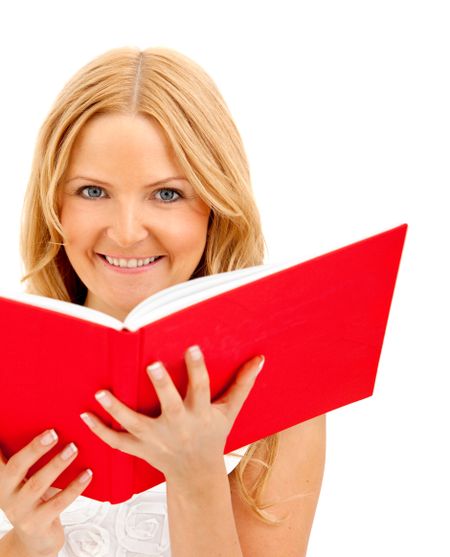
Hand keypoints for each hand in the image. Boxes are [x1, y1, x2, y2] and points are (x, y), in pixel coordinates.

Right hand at [0, 429, 92, 555]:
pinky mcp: (37, 524)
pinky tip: (88, 474)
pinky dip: (74, 487)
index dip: (0, 443)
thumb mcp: (28, 477)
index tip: (5, 427)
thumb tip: (56, 423)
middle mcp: (5, 493)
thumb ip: (32, 456)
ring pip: (37, 485)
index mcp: (2, 477)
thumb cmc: (36, 496)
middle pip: (15, 467)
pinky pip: (57, 503)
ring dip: (57, 465)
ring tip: (74, 448)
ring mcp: (20, 511)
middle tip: (54, 433)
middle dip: (34, 449)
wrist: (36, 538)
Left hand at [80, 345, 264, 481]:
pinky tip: (85, 415)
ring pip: (134, 423)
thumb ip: (242, 384)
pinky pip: (117, 441)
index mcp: (200, 414)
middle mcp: (178, 426)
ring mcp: (156, 439)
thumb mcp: (229, 411)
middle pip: (170, 405)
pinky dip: (100, 431)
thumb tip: (260, 359)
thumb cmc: (213, 436)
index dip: (197, 369)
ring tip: (100, 392)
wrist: (196, 474)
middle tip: (151, 366)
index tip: (191, 348)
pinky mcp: (140, 449)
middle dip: (162, 386)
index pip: (200, 389)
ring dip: (117, 408)